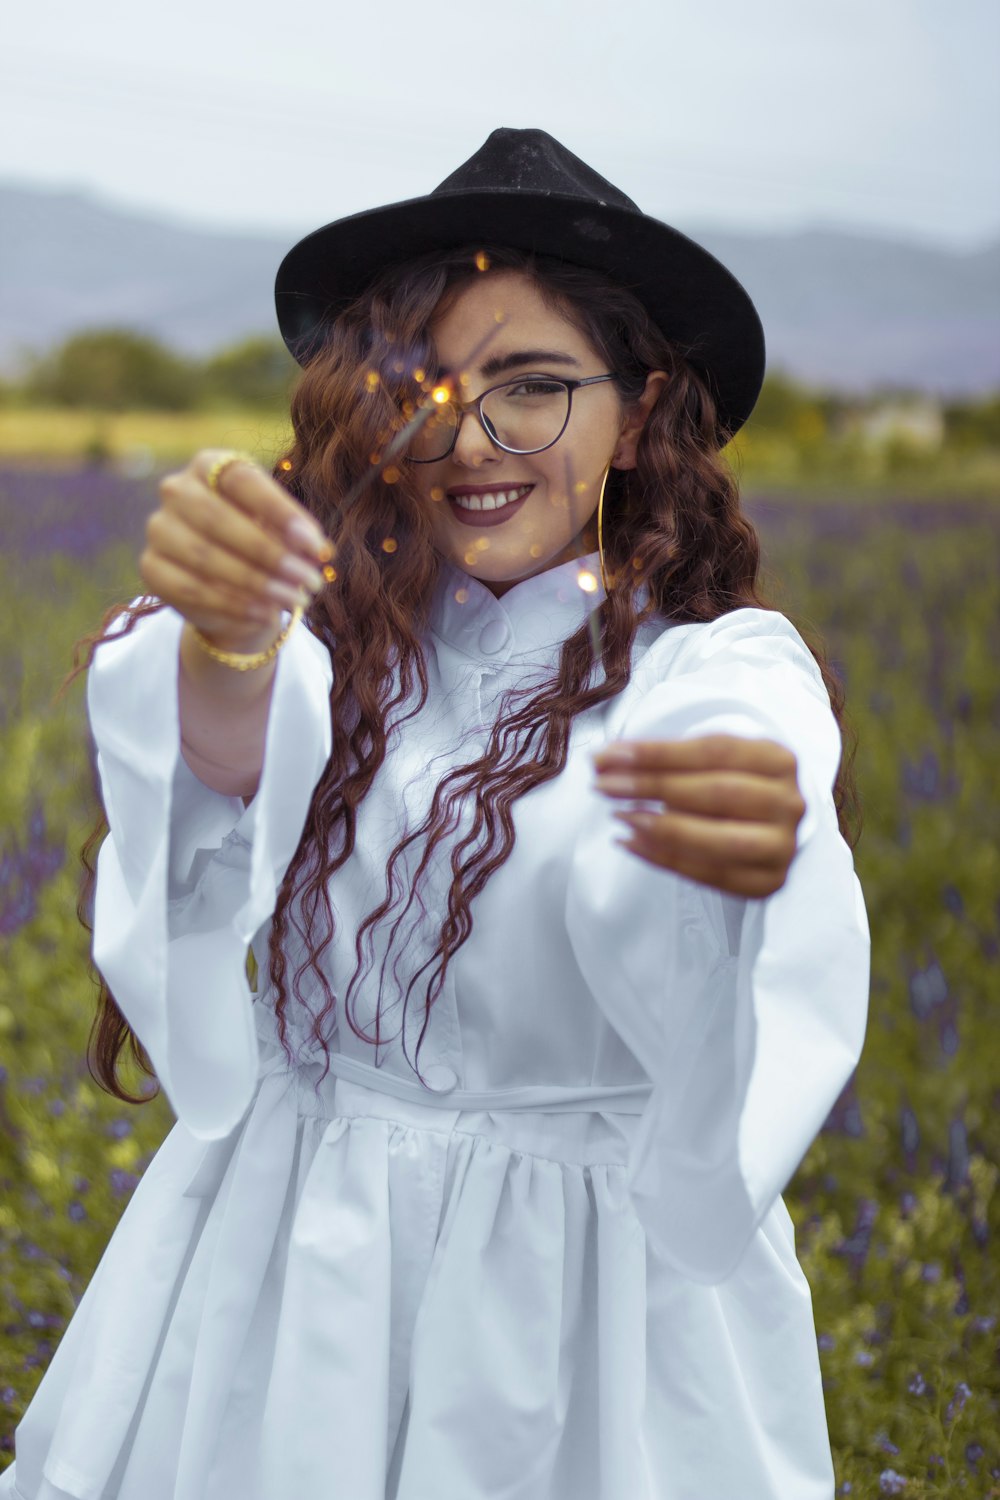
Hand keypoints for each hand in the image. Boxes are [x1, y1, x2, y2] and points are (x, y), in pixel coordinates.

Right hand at [140, 450, 333, 651]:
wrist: (231, 589)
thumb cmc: (263, 546)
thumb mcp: (284, 535)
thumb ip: (299, 538)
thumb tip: (319, 551)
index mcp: (211, 466)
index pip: (242, 479)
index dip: (280, 511)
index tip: (314, 543)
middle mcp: (177, 490)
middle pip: (218, 519)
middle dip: (269, 554)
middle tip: (309, 579)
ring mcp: (159, 528)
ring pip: (204, 556)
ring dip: (255, 582)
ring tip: (294, 599)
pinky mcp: (151, 567)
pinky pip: (191, 588)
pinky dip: (232, 604)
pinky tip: (266, 614)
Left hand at [592, 734, 805, 897]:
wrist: (772, 826)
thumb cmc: (733, 783)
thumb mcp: (712, 759)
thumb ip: (664, 757)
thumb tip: (604, 760)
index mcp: (778, 759)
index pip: (713, 750)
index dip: (658, 753)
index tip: (611, 756)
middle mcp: (788, 802)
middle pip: (717, 792)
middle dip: (653, 788)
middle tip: (604, 786)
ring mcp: (782, 846)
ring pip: (719, 840)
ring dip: (662, 828)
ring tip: (620, 816)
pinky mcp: (767, 882)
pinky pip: (710, 875)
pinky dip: (665, 859)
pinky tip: (632, 843)